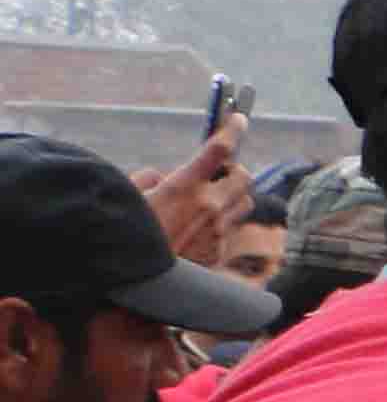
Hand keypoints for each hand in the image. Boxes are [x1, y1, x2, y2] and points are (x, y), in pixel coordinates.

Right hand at [140, 115, 249, 266]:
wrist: (136, 283)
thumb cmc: (127, 235)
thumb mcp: (131, 197)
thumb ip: (151, 178)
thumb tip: (165, 177)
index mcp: (184, 187)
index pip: (219, 150)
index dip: (232, 130)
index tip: (239, 119)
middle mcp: (209, 207)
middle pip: (244, 177)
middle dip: (234, 171)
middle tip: (217, 173)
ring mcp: (218, 231)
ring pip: (245, 203)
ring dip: (234, 196)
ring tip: (211, 201)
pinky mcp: (220, 252)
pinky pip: (232, 230)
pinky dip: (221, 224)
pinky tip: (198, 231)